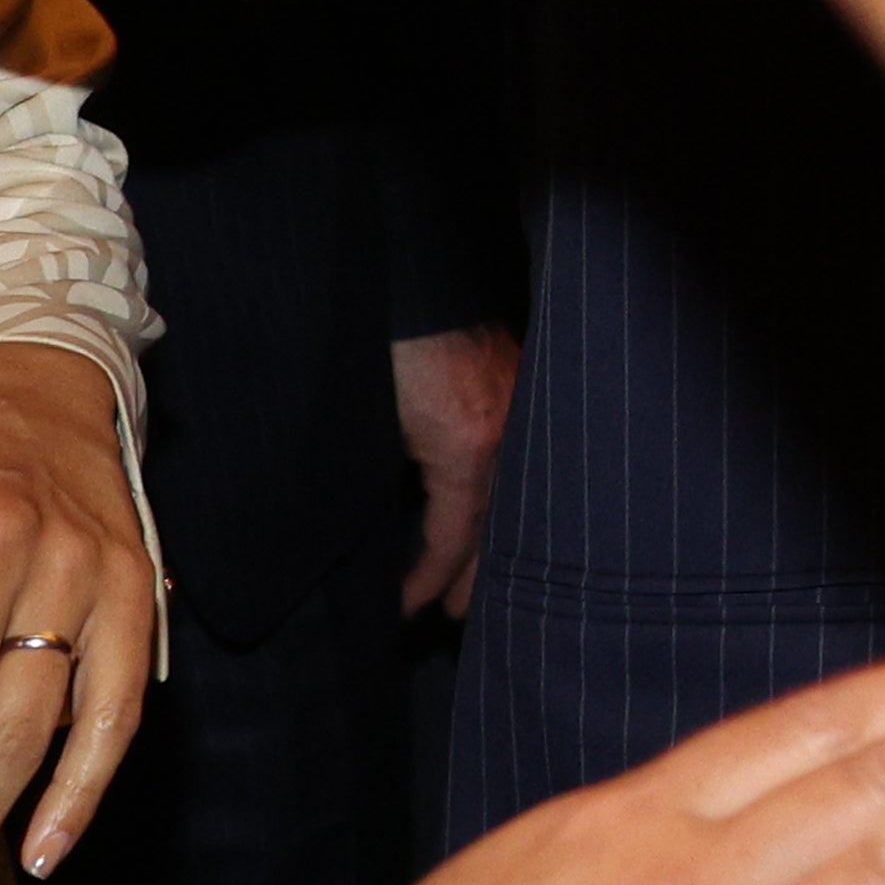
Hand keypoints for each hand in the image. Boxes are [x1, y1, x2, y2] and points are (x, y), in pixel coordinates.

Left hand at [387, 326, 519, 620]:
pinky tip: (482, 495)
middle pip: (497, 522)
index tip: (407, 610)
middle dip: (475, 571)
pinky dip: (494, 486)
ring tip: (473, 567)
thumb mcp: (368, 425)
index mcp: (469, 449)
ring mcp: (516, 404)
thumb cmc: (380, 344)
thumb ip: (378, 483)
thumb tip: (369, 535)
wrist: (413, 271)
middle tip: (459, 614)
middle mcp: (505, 433)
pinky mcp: (512, 379)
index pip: (454, 538)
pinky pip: (510, 454)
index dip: (430, 580)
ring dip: (491, 532)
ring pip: (508, 490)